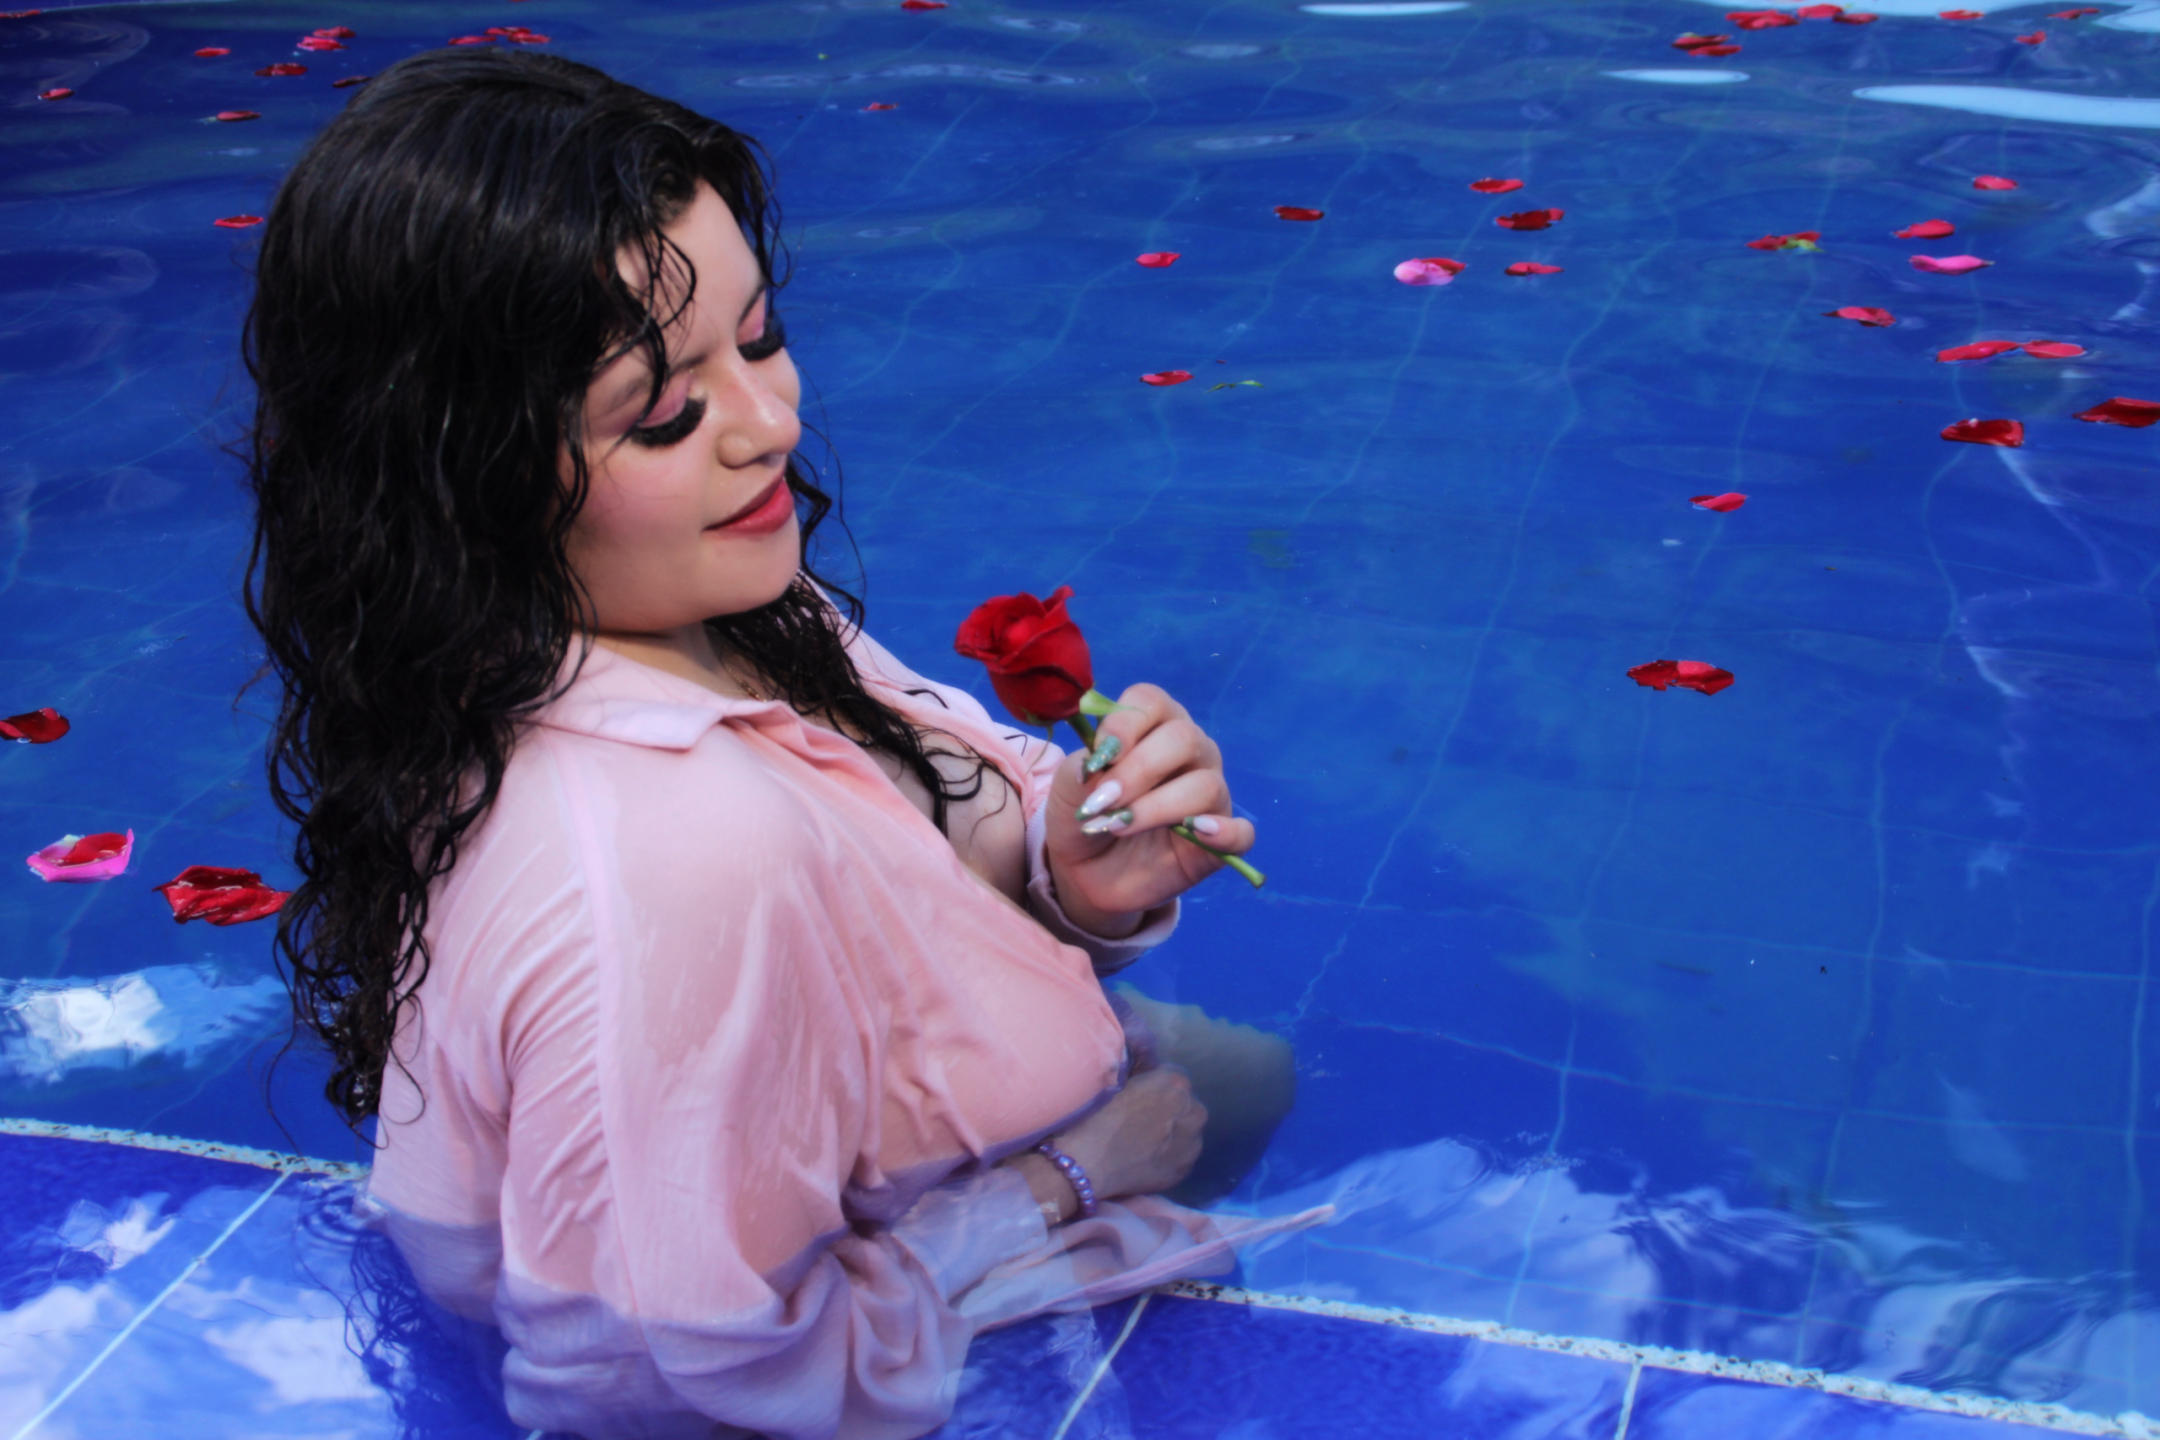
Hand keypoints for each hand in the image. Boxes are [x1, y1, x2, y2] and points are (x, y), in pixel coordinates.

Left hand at [1043, 683, 1258, 929]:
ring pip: (1205, 785)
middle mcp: (1190, 752)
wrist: (1087, 871)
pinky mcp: (1221, 839)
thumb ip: (1081, 769)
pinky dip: (1224, 833)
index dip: (1124, 725)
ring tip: (1119, 827)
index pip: (1150, 702)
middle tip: (1103, 801)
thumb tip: (1102, 767)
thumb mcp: (1068, 790)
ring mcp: (1210, 795)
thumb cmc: (1084, 815)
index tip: (1098, 758)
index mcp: (1152, 726)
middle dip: (1139, 769)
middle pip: (1183, 738)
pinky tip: (1196, 834)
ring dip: (1157, 807)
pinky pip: (1241, 832)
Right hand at [1055, 1067, 1206, 1200]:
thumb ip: (1139, 1067)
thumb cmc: (1094, 1114)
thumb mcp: (1116, 1076)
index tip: (1136, 1096)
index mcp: (1177, 1081)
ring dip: (1173, 1132)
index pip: (1172, 1076)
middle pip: (1185, 1103)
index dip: (1153, 1085)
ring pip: (1186, 1130)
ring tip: (1142, 1142)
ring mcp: (1193, 1144)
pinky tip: (1145, 1158)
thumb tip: (1144, 1058)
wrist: (1086, 1162)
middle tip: (1139, 1120)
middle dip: (1169, 1108)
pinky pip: (1181, 1155)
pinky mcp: (1185, 1170)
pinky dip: (1169, 1155)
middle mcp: (1194, 1110)